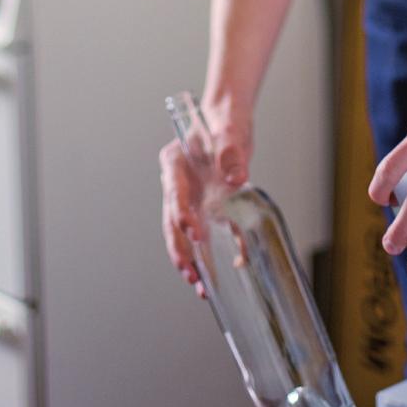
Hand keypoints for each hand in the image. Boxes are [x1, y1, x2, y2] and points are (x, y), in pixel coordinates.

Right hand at [160, 99, 252, 297]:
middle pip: (171, 220)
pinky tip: (216, 274)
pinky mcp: (203, 207)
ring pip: (181, 233)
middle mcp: (176, 183)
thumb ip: (230, 153)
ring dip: (188, 258)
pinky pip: (202, 234)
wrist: (229, 122)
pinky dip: (207, 254)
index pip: (174, 192)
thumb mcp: (229, 131)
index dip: (182, 214)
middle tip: (191, 273)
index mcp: (174, 162)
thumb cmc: (224, 122)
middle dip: (179, 249)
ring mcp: (188, 197)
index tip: (194, 232)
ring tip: (199, 284)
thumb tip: (235, 178)